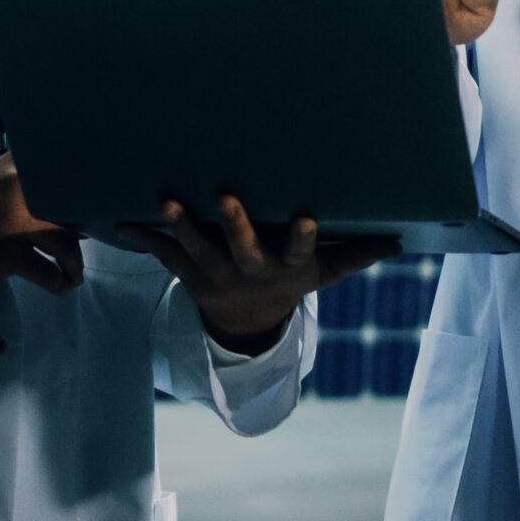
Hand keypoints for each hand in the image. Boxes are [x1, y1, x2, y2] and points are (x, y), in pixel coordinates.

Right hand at [0, 154, 83, 292]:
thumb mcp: (2, 178)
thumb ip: (33, 180)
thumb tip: (70, 196)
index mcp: (23, 168)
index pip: (72, 178)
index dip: (89, 198)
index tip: (94, 210)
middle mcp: (25, 191)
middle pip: (73, 213)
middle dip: (84, 232)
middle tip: (84, 242)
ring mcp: (19, 224)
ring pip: (66, 244)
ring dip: (74, 263)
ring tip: (74, 272)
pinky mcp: (12, 254)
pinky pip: (47, 271)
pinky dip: (58, 280)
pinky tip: (60, 283)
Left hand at [128, 196, 400, 352]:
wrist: (245, 323)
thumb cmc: (290, 280)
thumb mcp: (324, 272)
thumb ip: (357, 254)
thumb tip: (401, 241)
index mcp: (286, 266)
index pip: (299, 250)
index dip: (302, 236)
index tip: (307, 216)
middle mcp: (250, 271)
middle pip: (242, 247)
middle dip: (235, 223)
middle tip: (227, 196)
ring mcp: (216, 274)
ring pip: (197, 249)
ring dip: (182, 226)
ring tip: (168, 202)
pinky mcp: (188, 273)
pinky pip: (163, 254)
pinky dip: (142, 238)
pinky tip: (118, 221)